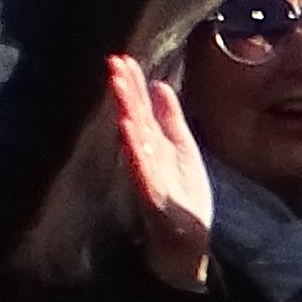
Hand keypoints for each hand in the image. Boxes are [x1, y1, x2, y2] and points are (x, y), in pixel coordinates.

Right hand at [109, 55, 215, 288]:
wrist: (188, 244)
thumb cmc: (181, 196)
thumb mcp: (182, 150)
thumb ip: (170, 119)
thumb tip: (160, 84)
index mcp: (152, 145)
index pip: (139, 108)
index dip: (132, 84)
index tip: (121, 58)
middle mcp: (146, 158)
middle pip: (133, 118)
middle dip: (124, 91)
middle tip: (113, 63)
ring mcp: (148, 177)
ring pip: (134, 140)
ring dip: (126, 112)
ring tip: (119, 86)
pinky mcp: (154, 198)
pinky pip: (143, 171)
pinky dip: (135, 150)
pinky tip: (128, 129)